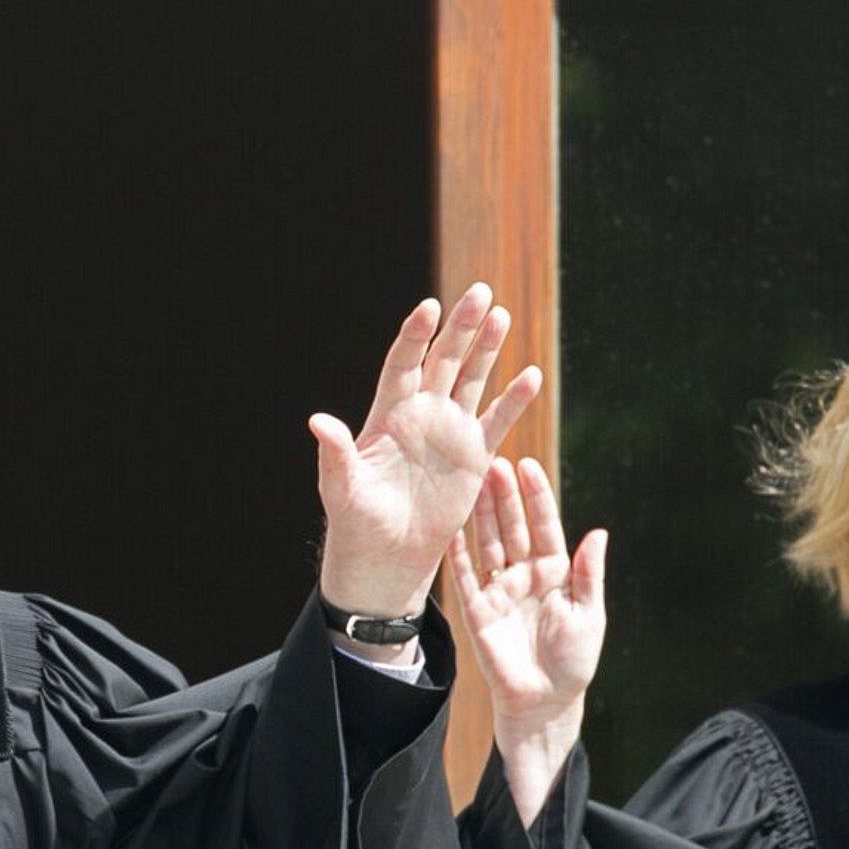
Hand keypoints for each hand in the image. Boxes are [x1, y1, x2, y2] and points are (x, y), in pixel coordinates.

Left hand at [313, 284, 542, 622]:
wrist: (387, 555)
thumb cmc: (357, 522)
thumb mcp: (341, 489)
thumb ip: (335, 454)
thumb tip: (318, 421)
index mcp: (388, 414)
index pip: (403, 364)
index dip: (415, 337)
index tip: (429, 308)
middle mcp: (420, 414)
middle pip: (443, 360)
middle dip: (461, 327)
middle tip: (481, 293)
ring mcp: (449, 432)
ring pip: (471, 380)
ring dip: (488, 350)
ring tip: (502, 315)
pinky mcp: (472, 456)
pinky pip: (496, 421)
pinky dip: (513, 400)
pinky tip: (530, 375)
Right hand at [448, 457, 606, 822]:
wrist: (543, 703)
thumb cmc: (572, 662)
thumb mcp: (588, 615)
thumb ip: (588, 574)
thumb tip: (597, 532)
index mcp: (556, 573)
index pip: (544, 526)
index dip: (536, 497)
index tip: (526, 465)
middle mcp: (525, 576)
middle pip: (512, 527)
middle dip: (503, 496)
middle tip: (492, 462)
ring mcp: (499, 591)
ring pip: (487, 543)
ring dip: (481, 514)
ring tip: (472, 481)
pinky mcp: (477, 610)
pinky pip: (464, 575)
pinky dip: (457, 552)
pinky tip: (451, 525)